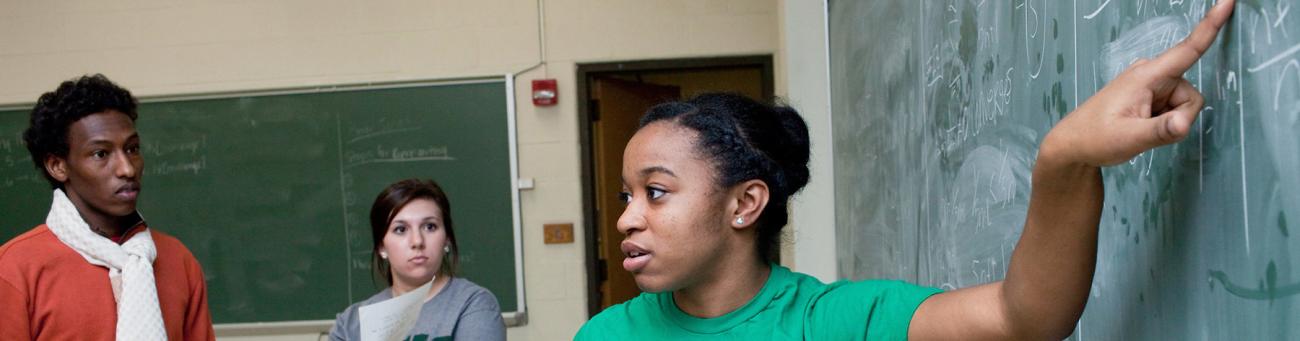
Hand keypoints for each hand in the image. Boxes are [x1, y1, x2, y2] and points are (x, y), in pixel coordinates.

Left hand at [1042, 0, 1234, 166]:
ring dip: (1170, 122)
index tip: (1227, 2)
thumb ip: (1160, 131)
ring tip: (1140, 128)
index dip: (1210, 25)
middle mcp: (1151, 75)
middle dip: (1179, 118)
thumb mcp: (1129, 138)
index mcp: (1146, 76)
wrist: (1074, 144)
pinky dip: (1165, 122)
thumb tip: (1185, 123)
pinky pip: (1174, 111)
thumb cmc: (1096, 137)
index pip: (1187, 49)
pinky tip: (1141, 126)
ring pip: (1184, 106)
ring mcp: (1151, 85)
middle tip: (1147, 131)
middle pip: (1191, 96)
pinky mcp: (1151, 96)